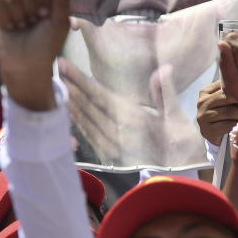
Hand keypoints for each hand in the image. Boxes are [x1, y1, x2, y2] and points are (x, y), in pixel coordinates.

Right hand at [0, 0, 71, 109]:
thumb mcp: (60, 22)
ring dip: (20, 11)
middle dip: (34, 3)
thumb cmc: (48, 44)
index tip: (48, 13)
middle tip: (37, 20)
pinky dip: (6, 15)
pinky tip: (11, 27)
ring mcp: (14, 0)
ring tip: (24, 26)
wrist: (26, 63)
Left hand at [61, 58, 205, 166]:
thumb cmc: (181, 142)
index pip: (100, 95)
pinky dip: (76, 121)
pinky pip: (87, 135)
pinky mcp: (110, 154)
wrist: (181, 172)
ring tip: (58, 86)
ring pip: (84, 121)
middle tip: (55, 70)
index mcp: (133, 118)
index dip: (80, 79)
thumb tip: (164, 67)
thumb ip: (165, 91)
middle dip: (70, 87)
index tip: (64, 65)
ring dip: (70, 103)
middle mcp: (118, 131)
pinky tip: (70, 112)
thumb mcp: (177, 115)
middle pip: (87, 106)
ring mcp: (111, 145)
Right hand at [197, 80, 237, 145]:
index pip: (225, 86)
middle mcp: (201, 102)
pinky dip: (236, 125)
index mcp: (205, 91)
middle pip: (228, 98)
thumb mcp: (228, 99)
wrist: (220, 137)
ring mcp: (202, 117)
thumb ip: (232, 88)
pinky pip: (227, 125)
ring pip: (229, 112)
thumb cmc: (228, 114)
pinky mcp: (206, 130)